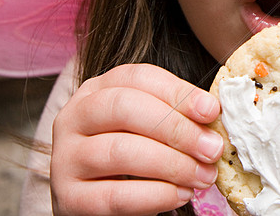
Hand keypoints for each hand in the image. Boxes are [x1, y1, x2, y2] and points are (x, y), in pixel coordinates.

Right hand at [51, 63, 222, 215]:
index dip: (178, 92)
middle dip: (177, 128)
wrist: (98, 201)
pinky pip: (116, 196)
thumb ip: (175, 115)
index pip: (138, 78)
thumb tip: (213, 113)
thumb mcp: (149, 125)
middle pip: (125, 108)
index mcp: (97, 90)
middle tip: (212, 148)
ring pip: (121, 152)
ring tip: (202, 176)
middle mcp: (74, 117)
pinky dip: (155, 195)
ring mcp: (65, 157)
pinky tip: (180, 195)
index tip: (212, 110)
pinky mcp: (68, 197)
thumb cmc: (133, 154)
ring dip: (172, 164)